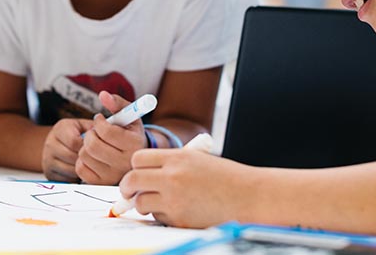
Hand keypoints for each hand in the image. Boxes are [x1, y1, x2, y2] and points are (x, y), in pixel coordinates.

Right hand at [42, 117, 93, 181]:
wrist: (57, 144)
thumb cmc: (76, 134)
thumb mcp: (84, 126)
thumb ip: (95, 128)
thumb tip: (108, 132)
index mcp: (60, 129)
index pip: (74, 141)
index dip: (87, 146)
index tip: (95, 147)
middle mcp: (50, 143)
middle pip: (72, 157)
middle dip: (86, 159)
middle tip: (95, 158)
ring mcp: (48, 160)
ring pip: (70, 170)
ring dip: (83, 169)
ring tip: (89, 164)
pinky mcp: (49, 173)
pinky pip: (66, 179)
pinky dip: (76, 177)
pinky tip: (82, 171)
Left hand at [76, 90, 146, 184]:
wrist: (136, 159)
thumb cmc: (130, 133)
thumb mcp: (129, 116)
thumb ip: (117, 103)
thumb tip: (103, 95)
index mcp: (135, 144)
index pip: (107, 131)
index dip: (99, 122)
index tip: (100, 120)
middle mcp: (125, 163)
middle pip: (93, 144)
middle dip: (90, 133)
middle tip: (94, 131)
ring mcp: (113, 176)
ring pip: (84, 155)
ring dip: (85, 145)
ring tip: (95, 143)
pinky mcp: (101, 183)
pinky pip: (80, 168)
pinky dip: (81, 159)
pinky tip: (92, 155)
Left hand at [119, 147, 250, 227]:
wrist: (249, 196)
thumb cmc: (225, 178)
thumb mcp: (197, 160)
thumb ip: (170, 165)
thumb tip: (143, 175)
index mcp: (177, 157)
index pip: (137, 159)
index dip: (134, 168)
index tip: (135, 174)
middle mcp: (172, 176)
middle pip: (131, 180)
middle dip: (126, 188)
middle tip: (128, 192)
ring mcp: (174, 199)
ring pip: (141, 203)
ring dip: (145, 204)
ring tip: (161, 202)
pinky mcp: (179, 219)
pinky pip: (158, 218)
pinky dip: (162, 216)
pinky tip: (180, 211)